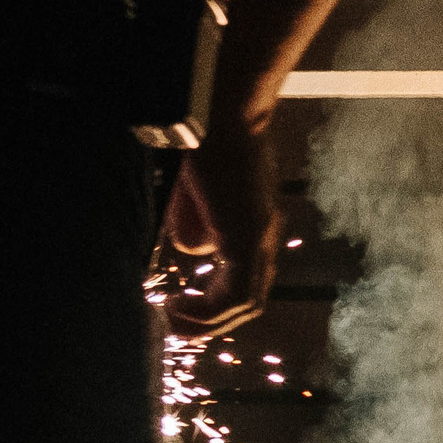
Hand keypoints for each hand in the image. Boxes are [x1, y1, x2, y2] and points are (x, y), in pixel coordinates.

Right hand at [165, 120, 281, 335]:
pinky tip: (180, 308)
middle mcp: (268, 238)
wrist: (218, 115)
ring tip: (175, 324)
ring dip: (209, 321)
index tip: (182, 310)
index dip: (217, 305)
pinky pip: (237, 293)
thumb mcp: (198, 196)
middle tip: (176, 327)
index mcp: (258, 229)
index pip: (248, 283)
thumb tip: (197, 251)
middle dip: (212, 322)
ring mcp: (262, 239)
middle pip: (251, 301)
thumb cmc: (206, 146)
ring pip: (247, 302)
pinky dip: (210, 309)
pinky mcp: (248, 238)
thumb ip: (200, 225)